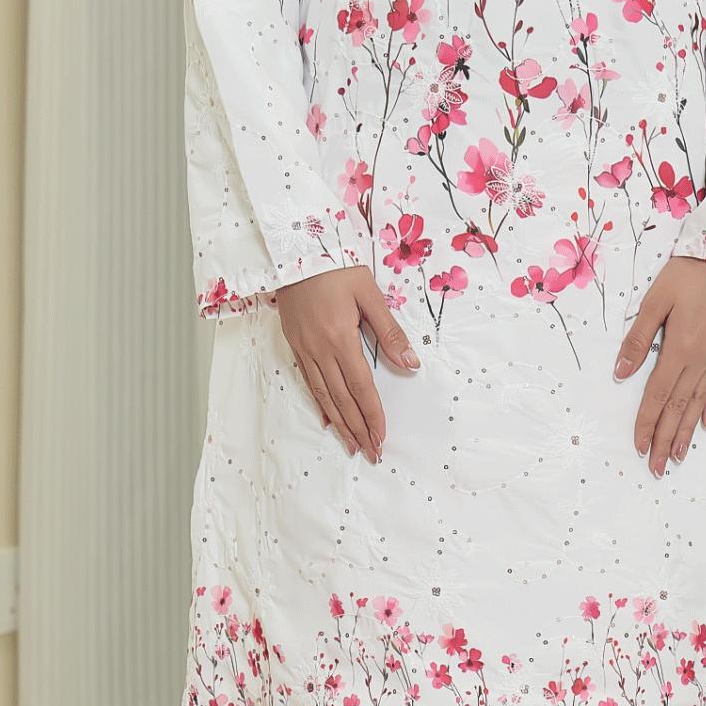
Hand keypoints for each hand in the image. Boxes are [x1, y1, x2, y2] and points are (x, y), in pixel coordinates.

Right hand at [274, 265, 418, 463]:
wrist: (294, 253)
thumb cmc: (335, 267)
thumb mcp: (369, 293)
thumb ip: (389, 332)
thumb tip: (411, 364)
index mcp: (340, 337)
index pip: (361, 386)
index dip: (372, 414)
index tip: (382, 435)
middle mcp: (319, 349)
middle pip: (342, 399)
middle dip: (358, 428)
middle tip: (371, 452)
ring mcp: (304, 349)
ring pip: (324, 395)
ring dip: (340, 423)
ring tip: (353, 445)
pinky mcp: (295, 345)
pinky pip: (309, 382)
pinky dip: (321, 404)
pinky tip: (329, 419)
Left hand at [613, 256, 705, 477]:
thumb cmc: (693, 271)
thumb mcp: (657, 298)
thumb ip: (639, 337)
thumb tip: (621, 373)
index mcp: (680, 349)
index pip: (657, 396)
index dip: (647, 423)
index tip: (639, 447)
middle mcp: (701, 362)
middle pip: (679, 409)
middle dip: (666, 440)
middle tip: (656, 468)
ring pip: (700, 405)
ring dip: (687, 433)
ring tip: (678, 457)